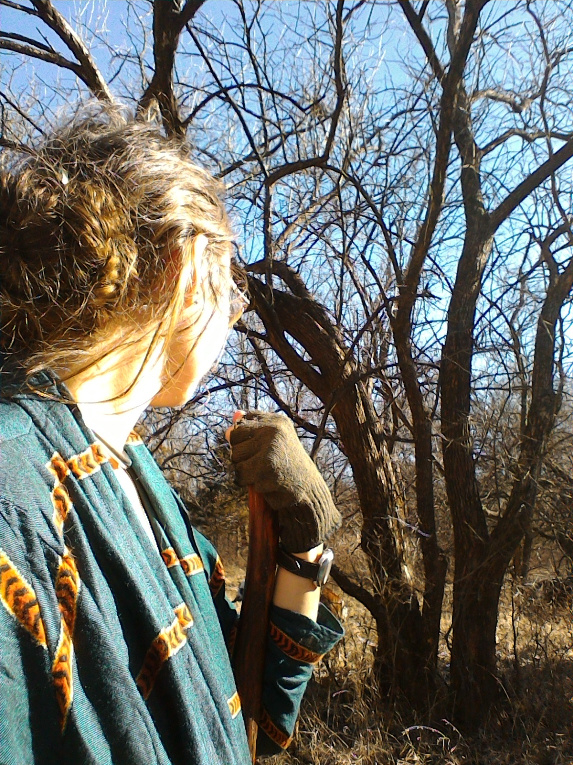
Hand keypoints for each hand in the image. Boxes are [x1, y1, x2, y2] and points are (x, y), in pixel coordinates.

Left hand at [227, 411, 340, 552]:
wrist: (309, 489)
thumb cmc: (287, 463)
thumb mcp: (274, 440)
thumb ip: (251, 430)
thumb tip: (230, 424)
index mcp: (276, 422)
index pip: (238, 429)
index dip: (242, 444)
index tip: (259, 451)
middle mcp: (274, 432)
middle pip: (234, 447)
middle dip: (243, 460)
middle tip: (264, 465)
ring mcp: (271, 451)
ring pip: (236, 464)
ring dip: (247, 475)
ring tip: (266, 474)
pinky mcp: (267, 472)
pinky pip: (242, 479)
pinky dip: (253, 485)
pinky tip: (270, 484)